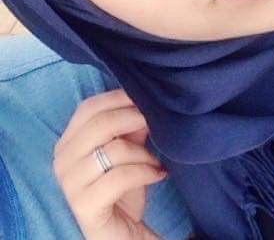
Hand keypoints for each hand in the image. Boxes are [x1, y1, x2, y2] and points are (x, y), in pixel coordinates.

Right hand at [53, 89, 166, 239]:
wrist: (120, 229)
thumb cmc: (122, 185)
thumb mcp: (128, 150)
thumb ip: (131, 127)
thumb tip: (143, 103)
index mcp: (68, 142)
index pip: (89, 107)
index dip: (118, 98)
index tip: (143, 99)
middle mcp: (63, 160)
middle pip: (101, 123)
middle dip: (134, 119)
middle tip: (155, 124)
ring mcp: (70, 184)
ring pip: (114, 150)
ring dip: (143, 153)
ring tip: (155, 161)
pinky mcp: (84, 206)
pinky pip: (120, 177)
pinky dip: (146, 172)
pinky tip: (157, 174)